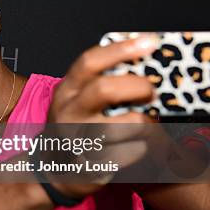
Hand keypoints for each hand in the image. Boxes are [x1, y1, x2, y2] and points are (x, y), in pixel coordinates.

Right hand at [44, 36, 159, 197]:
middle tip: (151, 92)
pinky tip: (136, 144)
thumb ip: (103, 78)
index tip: (151, 42)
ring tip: (146, 122)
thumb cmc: (80, 123)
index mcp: (67, 89)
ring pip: (126, 124)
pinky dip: (142, 147)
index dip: (121, 49)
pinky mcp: (92, 164)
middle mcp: (68, 111)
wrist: (58, 167)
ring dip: (146, 122)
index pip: (90, 62)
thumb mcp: (80, 97)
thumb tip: (145, 54)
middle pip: (105, 89)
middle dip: (139, 87)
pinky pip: (132, 151)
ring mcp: (77, 139)